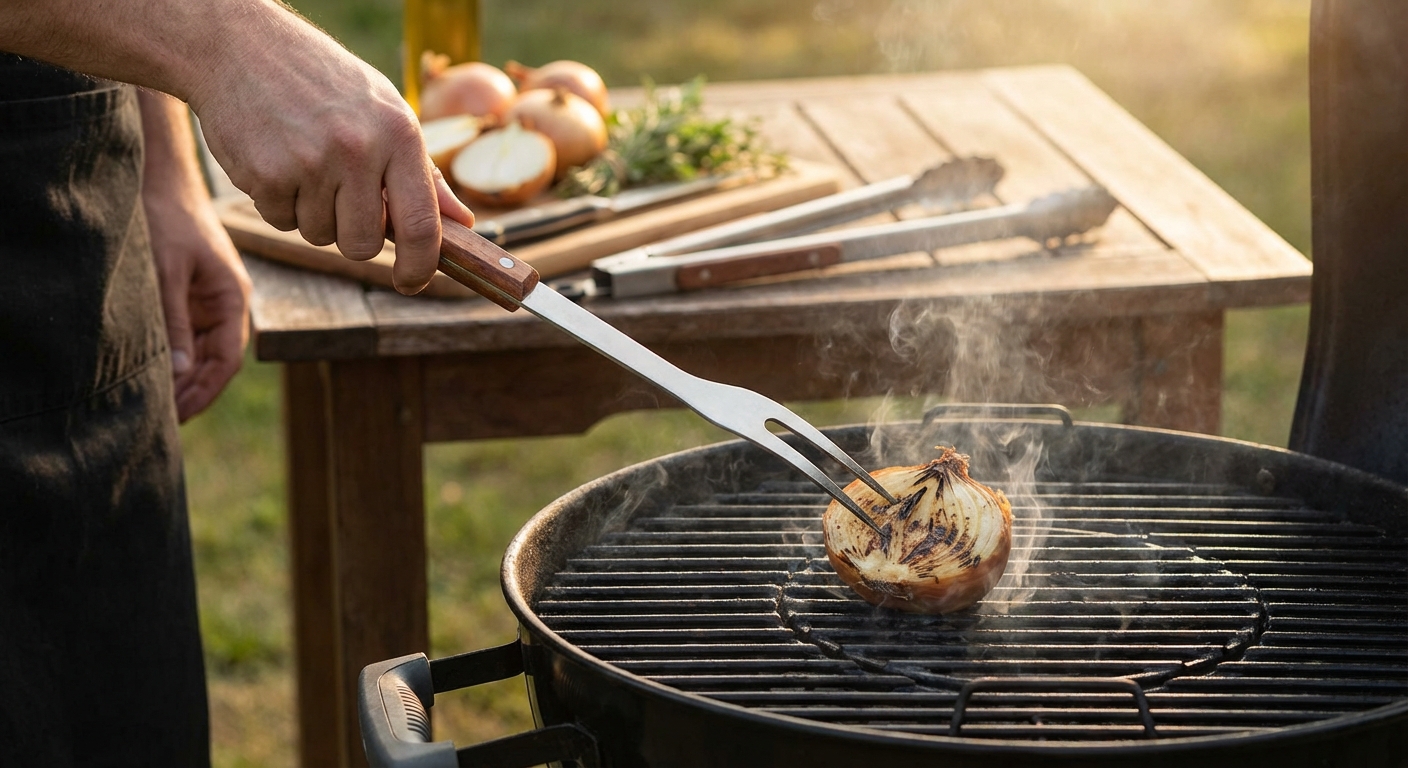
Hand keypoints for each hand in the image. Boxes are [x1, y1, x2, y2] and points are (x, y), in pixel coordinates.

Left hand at [140, 90, 251, 421]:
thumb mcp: (167, 271)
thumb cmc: (167, 217)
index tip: (177, 415)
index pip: (226, 360)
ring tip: (154, 404)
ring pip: (197, 352)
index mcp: (232, 297)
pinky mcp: (187, 296)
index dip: (203, 391)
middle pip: (213, 362)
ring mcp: (206, 301)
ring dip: (179, 378)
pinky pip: (183, 336)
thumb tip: (175, 372)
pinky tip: (151, 373)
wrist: (159, 178)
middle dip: (190, 391)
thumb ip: (172, 321)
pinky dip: (170, 357)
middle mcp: (225, 304)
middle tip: (160, 420)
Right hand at [185, 6, 473, 293]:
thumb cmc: (324, 82)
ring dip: (312, 214)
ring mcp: (311, 163)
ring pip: (320, 235)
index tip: (412, 281)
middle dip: (353, 235)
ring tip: (304, 162)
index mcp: (399, 135)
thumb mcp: (385, 111)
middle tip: (340, 197)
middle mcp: (359, 150)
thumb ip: (424, 173)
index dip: (421, 266)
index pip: (422, 225)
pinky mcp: (266, 175)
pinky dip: (278, 203)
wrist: (241, 47)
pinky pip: (281, 222)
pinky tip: (276, 159)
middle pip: (364, 244)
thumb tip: (462, 223)